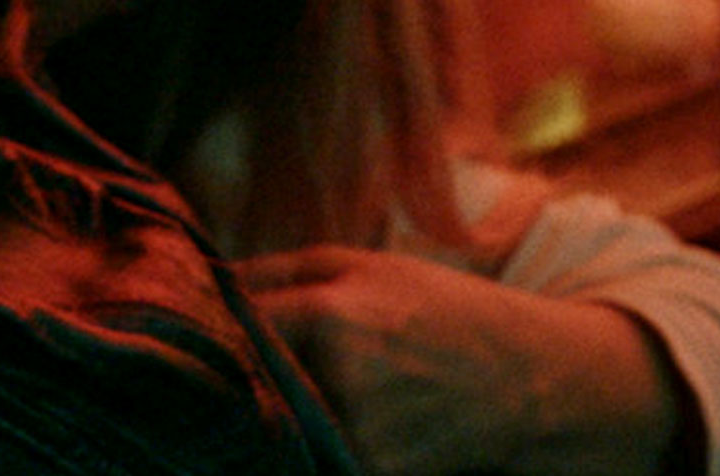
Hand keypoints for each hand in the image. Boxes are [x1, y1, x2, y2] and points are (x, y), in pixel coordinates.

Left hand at [239, 245, 684, 475]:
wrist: (532, 382)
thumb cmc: (438, 308)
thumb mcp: (359, 265)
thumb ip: (272, 273)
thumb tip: (198, 279)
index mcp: (330, 314)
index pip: (229, 320)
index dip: (202, 316)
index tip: (187, 313)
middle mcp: (339, 379)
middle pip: (242, 374)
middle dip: (226, 363)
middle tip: (219, 351)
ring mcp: (356, 435)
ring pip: (271, 416)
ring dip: (259, 400)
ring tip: (278, 380)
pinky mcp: (370, 472)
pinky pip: (306, 448)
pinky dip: (294, 434)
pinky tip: (306, 413)